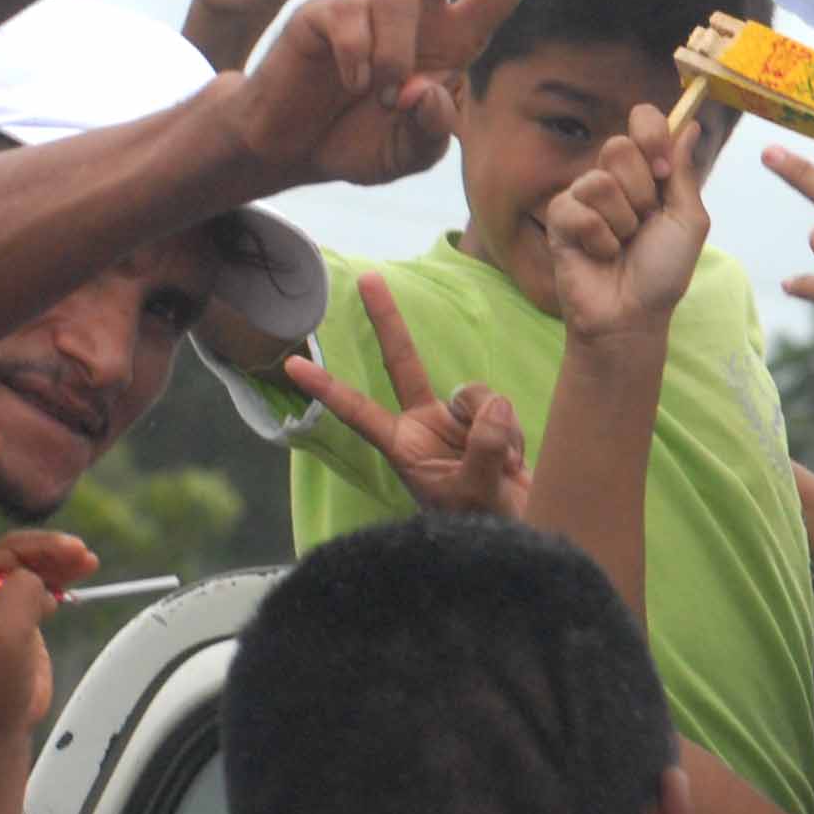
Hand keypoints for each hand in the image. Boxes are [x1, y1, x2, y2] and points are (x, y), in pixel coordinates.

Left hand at [0, 426, 96, 739]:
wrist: (0, 723)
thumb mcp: (4, 636)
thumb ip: (23, 590)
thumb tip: (38, 571)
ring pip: (20, 546)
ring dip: (52, 545)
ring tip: (82, 557)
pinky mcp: (15, 600)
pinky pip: (41, 568)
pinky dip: (63, 564)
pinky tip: (86, 566)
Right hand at [231, 0, 586, 186]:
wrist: (289, 146)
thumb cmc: (357, 141)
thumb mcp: (410, 152)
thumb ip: (431, 130)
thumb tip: (425, 90)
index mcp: (452, 39)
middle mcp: (416, 13)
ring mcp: (368, 7)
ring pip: (401, 0)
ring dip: (396, 56)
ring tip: (379, 94)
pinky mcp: (324, 11)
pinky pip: (351, 19)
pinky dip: (356, 58)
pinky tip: (347, 79)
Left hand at [282, 273, 530, 517]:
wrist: (521, 536)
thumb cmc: (481, 529)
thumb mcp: (475, 494)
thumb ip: (482, 449)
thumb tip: (491, 404)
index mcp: (404, 448)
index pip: (358, 412)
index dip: (328, 388)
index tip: (292, 365)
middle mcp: (425, 426)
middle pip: (402, 363)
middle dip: (387, 321)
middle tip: (367, 278)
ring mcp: (457, 421)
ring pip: (474, 391)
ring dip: (496, 426)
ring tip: (503, 465)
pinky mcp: (489, 421)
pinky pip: (501, 404)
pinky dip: (513, 430)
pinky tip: (514, 460)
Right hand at [544, 109, 712, 348]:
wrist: (633, 315)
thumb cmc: (663, 272)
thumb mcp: (688, 221)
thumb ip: (684, 172)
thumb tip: (689, 125)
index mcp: (647, 173)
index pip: (643, 119)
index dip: (652, 134)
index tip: (663, 170)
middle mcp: (614, 179)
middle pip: (618, 146)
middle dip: (639, 191)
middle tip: (643, 223)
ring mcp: (584, 198)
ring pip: (598, 181)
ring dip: (620, 222)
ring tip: (621, 245)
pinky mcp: (560, 219)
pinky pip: (577, 209)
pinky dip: (598, 239)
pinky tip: (599, 255)